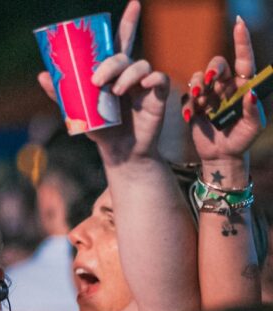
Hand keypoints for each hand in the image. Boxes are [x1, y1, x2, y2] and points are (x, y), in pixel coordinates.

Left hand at [38, 1, 168, 163]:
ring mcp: (144, 84)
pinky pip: (159, 78)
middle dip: (110, 64)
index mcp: (112, 71)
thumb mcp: (77, 111)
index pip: (120, 42)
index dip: (128, 22)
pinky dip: (151, 79)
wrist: (118, 153)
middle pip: (123, 54)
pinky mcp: (157, 96)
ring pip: (140, 65)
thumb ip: (61, 93)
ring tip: (113, 92)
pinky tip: (143, 86)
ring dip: (126, 75)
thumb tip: (41, 75)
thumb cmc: (100, 129)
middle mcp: (129, 73)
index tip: (133, 3)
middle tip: (96, 82)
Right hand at [183, 16, 264, 164]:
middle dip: (212, 69)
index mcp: (243, 85)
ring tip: (199, 101)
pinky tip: (192, 116)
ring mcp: (208, 95)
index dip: (241, 41)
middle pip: (217, 65)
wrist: (221, 156)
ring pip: (198, 78)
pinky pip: (187, 97)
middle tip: (209, 81)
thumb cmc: (242, 140)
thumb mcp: (254, 126)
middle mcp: (225, 86)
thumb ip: (253, 109)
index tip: (239, 24)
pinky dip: (188, 105)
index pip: (243, 59)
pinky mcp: (194, 106)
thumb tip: (250, 92)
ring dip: (197, 86)